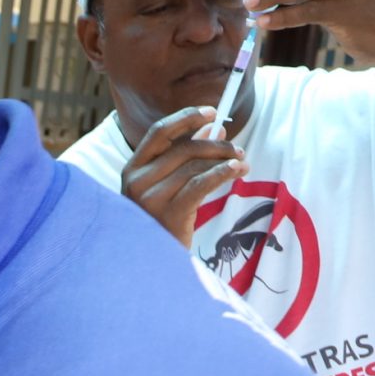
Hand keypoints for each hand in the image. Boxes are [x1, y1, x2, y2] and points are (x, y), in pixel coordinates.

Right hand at [119, 105, 245, 239]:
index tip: (212, 111)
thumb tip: (214, 127)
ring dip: (224, 160)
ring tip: (242, 163)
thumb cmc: (159, 222)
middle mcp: (136, 182)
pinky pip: (200, 184)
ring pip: (195, 166)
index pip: (158, 132)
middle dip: (216, 145)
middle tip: (238, 149)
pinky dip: (222, 173)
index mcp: (131, 170)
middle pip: (183, 148)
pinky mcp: (168, 214)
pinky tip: (237, 170)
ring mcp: (149, 199)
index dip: (186, 118)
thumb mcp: (166, 186)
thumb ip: (185, 157)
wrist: (148, 264)